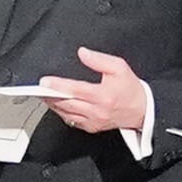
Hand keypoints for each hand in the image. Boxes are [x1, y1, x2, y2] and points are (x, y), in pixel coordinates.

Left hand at [37, 48, 153, 137]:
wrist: (141, 111)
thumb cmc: (130, 88)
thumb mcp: (119, 67)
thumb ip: (99, 59)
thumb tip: (82, 53)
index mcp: (103, 96)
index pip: (75, 90)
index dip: (58, 85)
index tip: (45, 81)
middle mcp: (97, 111)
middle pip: (66, 103)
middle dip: (50, 95)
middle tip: (39, 87)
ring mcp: (93, 122)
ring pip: (66, 113)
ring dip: (53, 104)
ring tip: (44, 94)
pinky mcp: (92, 128)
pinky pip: (71, 120)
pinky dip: (62, 112)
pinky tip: (57, 104)